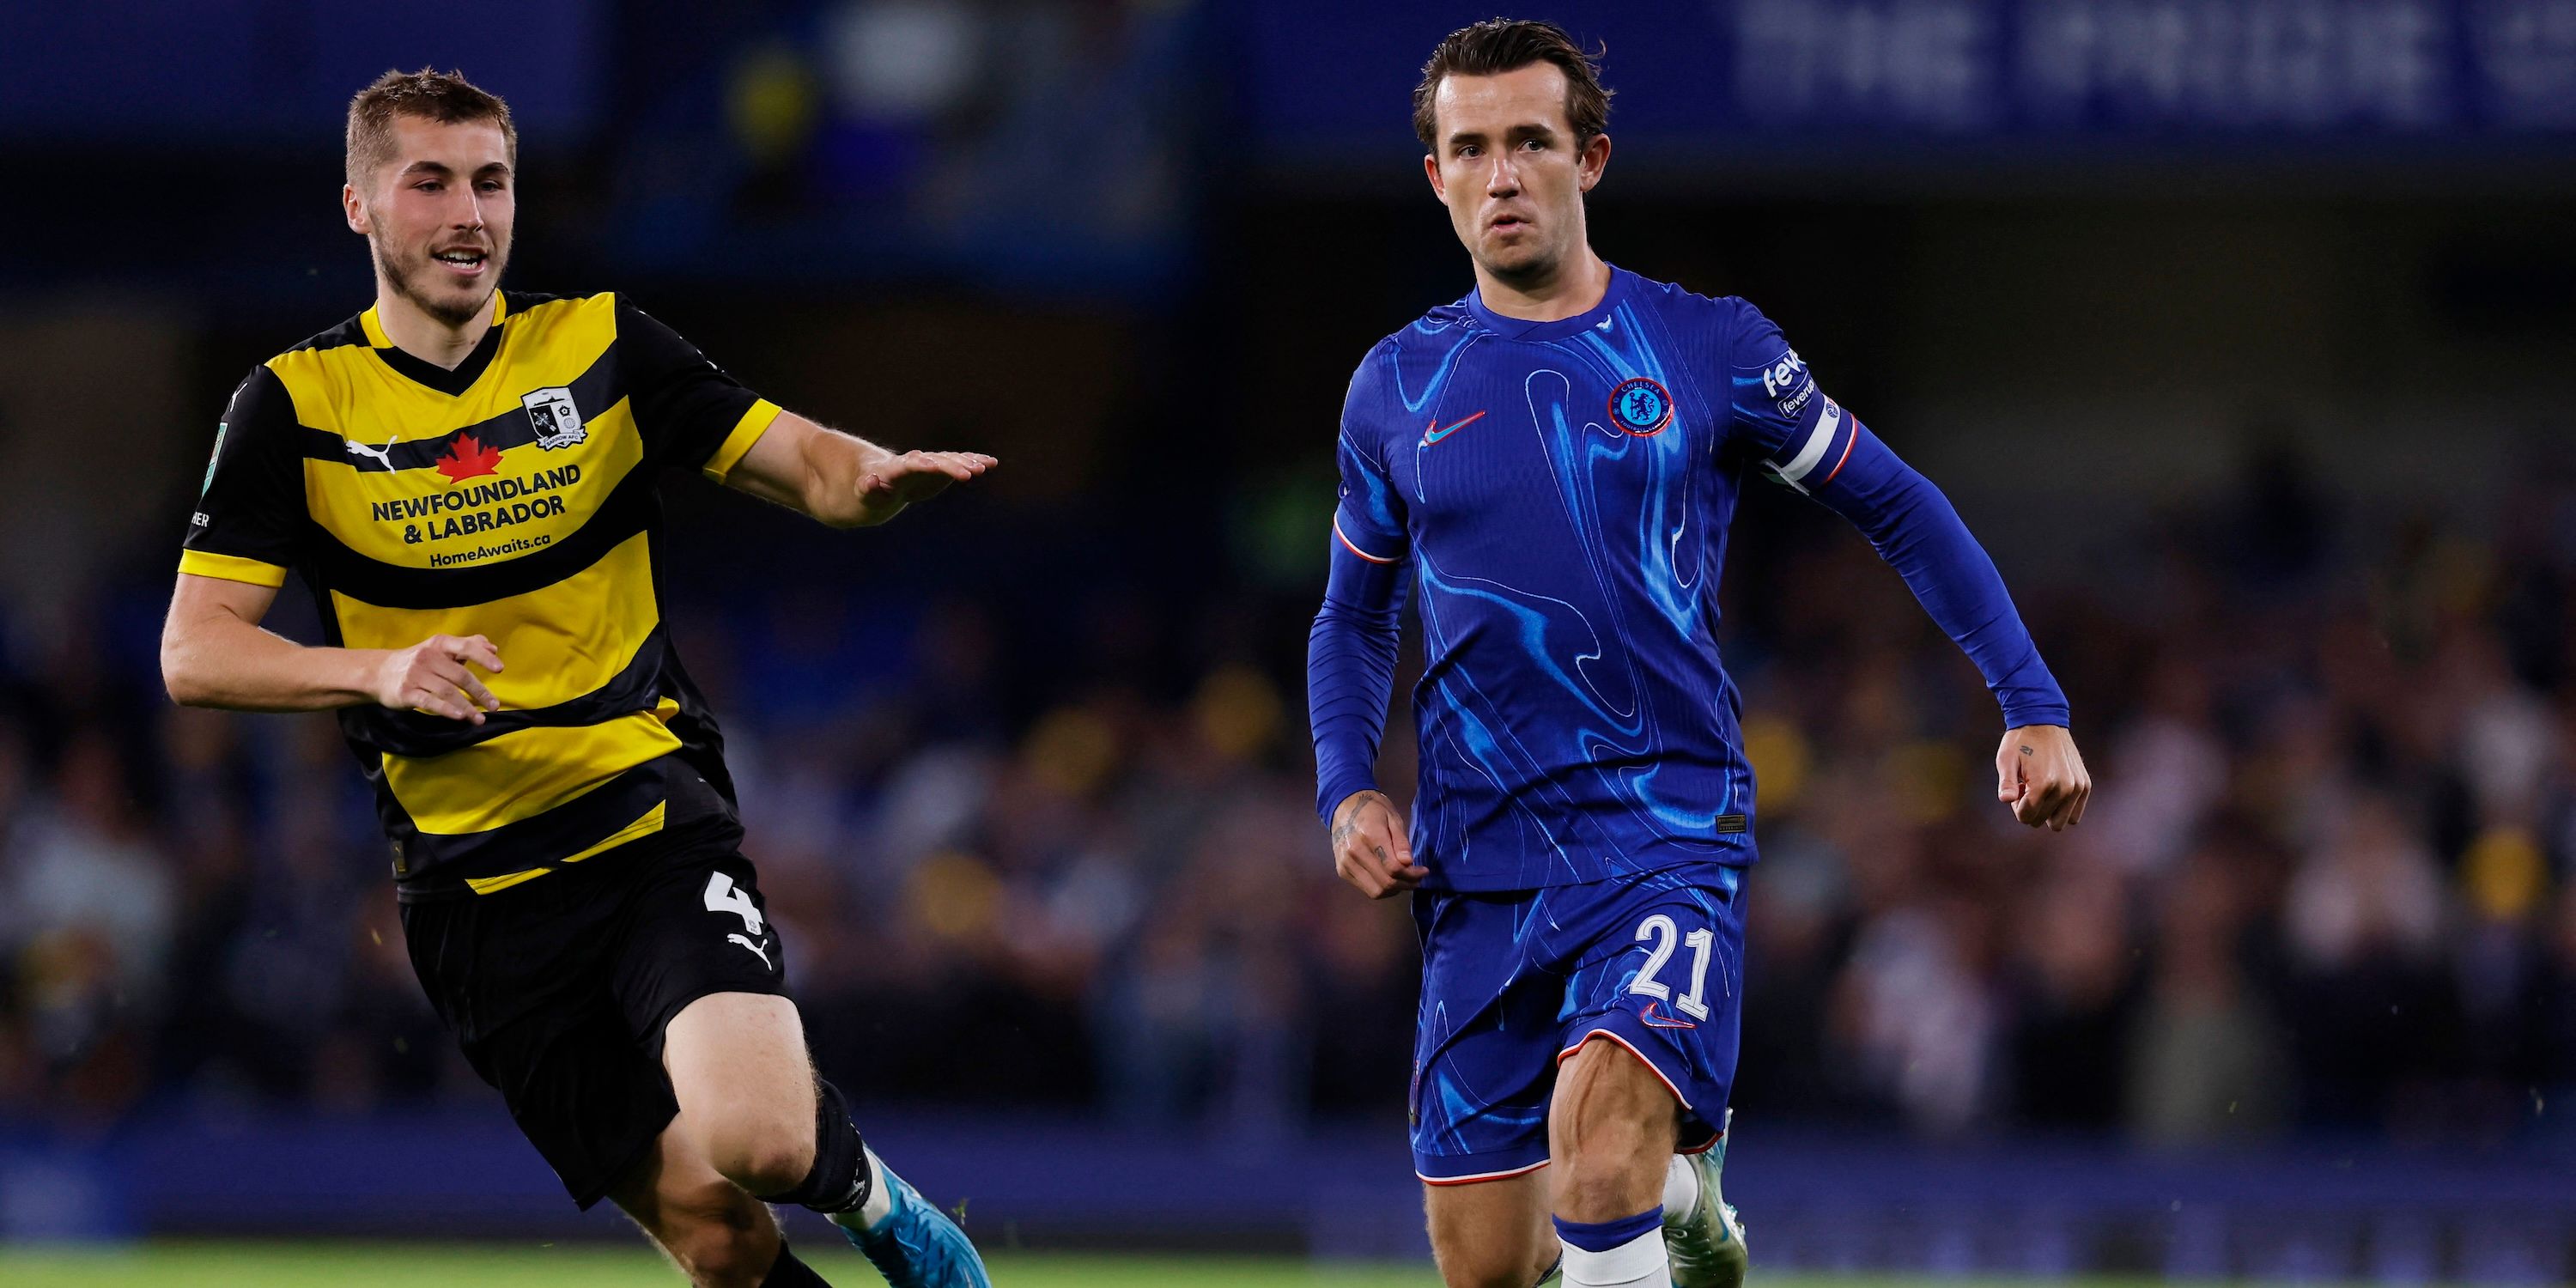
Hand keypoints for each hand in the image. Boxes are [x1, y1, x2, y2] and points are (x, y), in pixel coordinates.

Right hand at [375, 634, 503, 723]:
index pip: (465, 647)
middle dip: (480, 692)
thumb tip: (493, 648)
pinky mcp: (406, 692)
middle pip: (459, 675)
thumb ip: (468, 645)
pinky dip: (447, 710)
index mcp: (439, 644)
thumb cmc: (420, 661)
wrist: (380, 673)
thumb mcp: (440, 649)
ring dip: (467, 706)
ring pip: (447, 691)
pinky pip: (430, 702)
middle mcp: (427, 657)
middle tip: (495, 705)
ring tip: (480, 719)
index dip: (483, 657)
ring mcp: (416, 675)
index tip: (500, 668)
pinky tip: (461, 717)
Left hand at [854, 450, 996, 524]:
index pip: (910, 465)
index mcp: (894, 469)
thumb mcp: (864, 495)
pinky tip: (992, 462)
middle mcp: (914, 462)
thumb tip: (871, 481)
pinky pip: (957, 463)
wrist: (876, 482)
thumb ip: (868, 488)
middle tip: (971, 472)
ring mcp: (928, 464)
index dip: (922, 465)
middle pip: (934, 460)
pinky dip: (972, 461)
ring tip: (984, 467)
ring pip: (948, 459)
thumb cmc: (868, 492)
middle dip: (951, 465)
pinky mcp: (939, 469)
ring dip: (965, 462)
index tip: (936, 466)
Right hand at [1329, 789, 1427, 898]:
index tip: (1424, 871)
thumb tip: (1408, 862)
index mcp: (1369, 835)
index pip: (1393, 867)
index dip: (1412, 874)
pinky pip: (1366, 889)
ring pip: (1375, 891)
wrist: (1343, 807)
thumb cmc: (1373, 809)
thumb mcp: (1393, 818)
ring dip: (1394, 890)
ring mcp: (1346, 864)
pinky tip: (1390, 879)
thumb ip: (1401, 841)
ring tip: (1405, 881)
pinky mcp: (1342, 871)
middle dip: (1406, 884)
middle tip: (1417, 879)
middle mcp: (1354, 852)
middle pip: (1385, 882)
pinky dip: (1382, 889)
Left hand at [1996, 724, 2089, 830]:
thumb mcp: (2006, 760)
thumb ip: (2006, 784)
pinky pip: (2074, 814)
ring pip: (2060, 822)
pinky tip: (2053, 789)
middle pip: (2042, 821)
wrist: (2044, 721)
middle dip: (2031, 809)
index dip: (2016, 806)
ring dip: (2047, 811)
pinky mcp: (2085, 785)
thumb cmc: (2020, 741)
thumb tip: (2007, 800)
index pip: (2026, 816)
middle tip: (2027, 787)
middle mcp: (2065, 788)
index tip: (2017, 787)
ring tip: (2041, 789)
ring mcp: (2078, 787)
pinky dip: (2062, 808)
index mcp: (2044, 783)